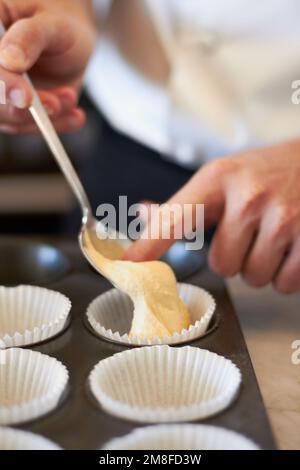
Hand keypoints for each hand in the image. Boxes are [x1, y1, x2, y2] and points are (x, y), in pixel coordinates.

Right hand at [0, 0, 95, 133]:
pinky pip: (29, 127)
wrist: (70, 40)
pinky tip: (75, 116)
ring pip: (10, 119)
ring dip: (44, 117)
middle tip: (56, 104)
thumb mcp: (51, 23)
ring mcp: (1, 92)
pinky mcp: (16, 110)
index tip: (25, 97)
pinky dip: (55, 124)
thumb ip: (30, 37)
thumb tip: (10, 61)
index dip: (2, 85)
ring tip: (70, 98)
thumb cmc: (58, 22)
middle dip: (23, 110)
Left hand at [124, 140, 299, 293]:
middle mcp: (248, 197)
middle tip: (251, 232)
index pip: (175, 220)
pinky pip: (284, 283)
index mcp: (218, 179)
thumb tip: (144, 213)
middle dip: (234, 258)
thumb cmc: (267, 171)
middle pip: (220, 265)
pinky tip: (291, 246)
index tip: (127, 266)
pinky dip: (286, 274)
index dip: (148, 247)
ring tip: (273, 235)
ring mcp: (282, 217)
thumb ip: (186, 203)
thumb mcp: (224, 176)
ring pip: (253, 277)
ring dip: (261, 266)